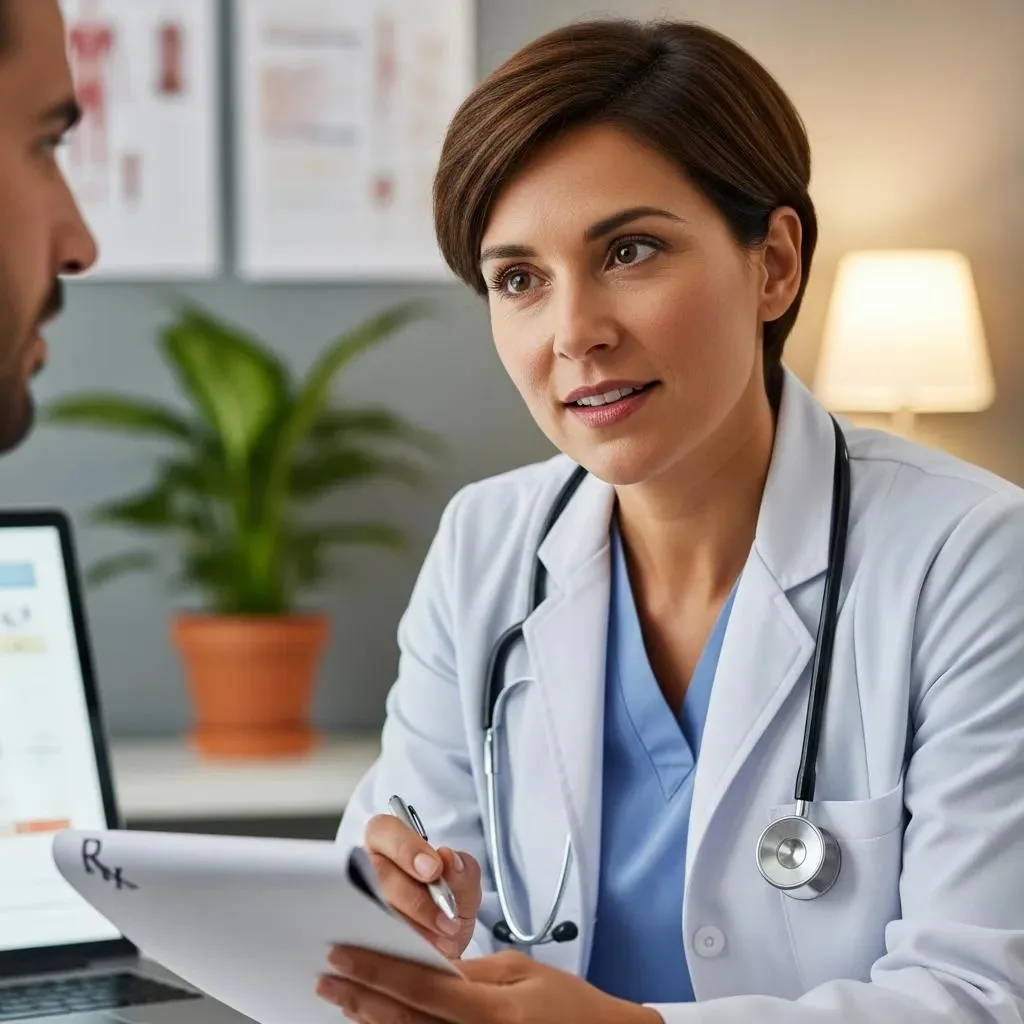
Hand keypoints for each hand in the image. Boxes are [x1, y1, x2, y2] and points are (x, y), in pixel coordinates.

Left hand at [316, 945, 663, 1023]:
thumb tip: (426, 964)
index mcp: (493, 1014)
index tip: (342, 953)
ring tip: (342, 996)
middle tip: (328, 975)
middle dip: (360, 996)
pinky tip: (375, 1023)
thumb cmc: (570, 1008)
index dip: (376, 970)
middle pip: (403, 1021)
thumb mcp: (522, 974)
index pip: (420, 988)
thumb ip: (470, 973)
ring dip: (370, 1019)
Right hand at [363, 813, 481, 959]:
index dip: (405, 847)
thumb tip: (449, 857)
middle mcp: (368, 869)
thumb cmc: (449, 906)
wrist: (446, 947)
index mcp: (391, 845)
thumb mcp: (465, 888)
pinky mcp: (360, 935)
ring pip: (372, 908)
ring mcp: (359, 902)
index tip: (434, 870)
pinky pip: (370, 938)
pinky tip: (427, 951)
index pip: (384, 830)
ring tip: (444, 938)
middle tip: (445, 916)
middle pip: (375, 872)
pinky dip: (401, 947)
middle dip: (412, 896)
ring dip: (411, 926)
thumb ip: (463, 871)